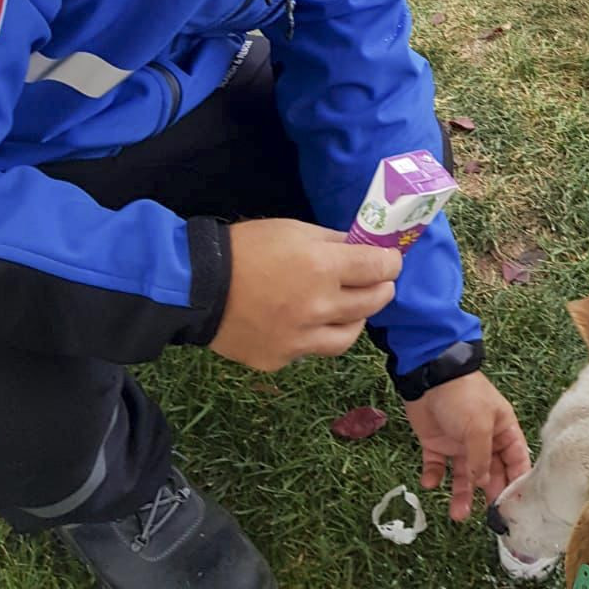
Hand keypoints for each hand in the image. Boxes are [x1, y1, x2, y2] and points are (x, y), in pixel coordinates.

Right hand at [210, 219, 400, 371]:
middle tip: (379, 281)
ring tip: (350, 308)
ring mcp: (300, 339)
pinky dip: (316, 336)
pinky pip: (311, 350)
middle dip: (382, 288)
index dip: (391, 262)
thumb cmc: (246, 248)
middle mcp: (318, 307)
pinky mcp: (281, 359)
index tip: (390, 260)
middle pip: (372, 303)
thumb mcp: (294, 229)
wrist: (197, 286)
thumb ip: (332, 241)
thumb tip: (361, 248)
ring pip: (349, 336)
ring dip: (356, 319)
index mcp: (323, 268)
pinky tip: (308, 322)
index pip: (380, 268)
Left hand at [403, 371, 530, 521]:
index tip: (513, 508)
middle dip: (488, 495)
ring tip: (456, 514)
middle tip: (486, 519)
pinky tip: (430, 482)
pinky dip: (434, 478)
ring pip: (463, 477)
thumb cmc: (463, 396)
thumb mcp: (478, 425)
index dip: (516, 484)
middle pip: (489, 474)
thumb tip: (482, 485)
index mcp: (503, 431)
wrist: (428, 376)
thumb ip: (481, 458)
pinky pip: (437, 468)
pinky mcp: (436, 446)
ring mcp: (459, 444)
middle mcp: (483, 441)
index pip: (516, 462)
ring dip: (461, 495)